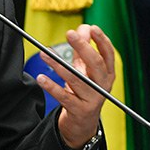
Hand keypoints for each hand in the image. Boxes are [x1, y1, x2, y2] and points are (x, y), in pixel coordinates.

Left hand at [35, 24, 114, 149]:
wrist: (83, 122)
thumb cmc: (84, 90)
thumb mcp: (85, 69)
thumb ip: (84, 49)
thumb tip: (83, 28)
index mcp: (107, 74)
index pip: (108, 54)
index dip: (101, 40)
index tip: (91, 27)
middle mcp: (102, 86)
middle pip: (95, 64)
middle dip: (83, 47)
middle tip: (70, 33)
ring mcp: (92, 98)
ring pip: (76, 79)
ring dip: (59, 65)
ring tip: (44, 54)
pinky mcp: (79, 110)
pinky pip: (64, 97)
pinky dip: (51, 87)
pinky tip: (41, 78)